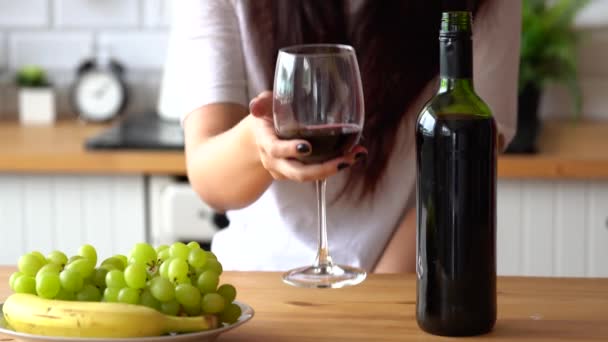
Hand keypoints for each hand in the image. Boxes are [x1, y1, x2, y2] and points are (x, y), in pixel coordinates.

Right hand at [249, 91, 366, 181]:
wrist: (260, 139)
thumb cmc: (267, 118)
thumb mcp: (264, 106)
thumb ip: (262, 103)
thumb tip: (256, 105)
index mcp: (265, 143)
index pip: (276, 150)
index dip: (290, 150)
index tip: (307, 147)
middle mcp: (275, 162)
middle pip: (297, 172)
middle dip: (322, 169)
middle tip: (345, 160)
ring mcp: (286, 171)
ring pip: (310, 176)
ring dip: (334, 168)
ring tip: (357, 155)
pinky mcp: (298, 173)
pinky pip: (316, 174)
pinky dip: (335, 165)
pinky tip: (354, 155)